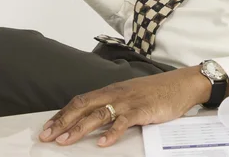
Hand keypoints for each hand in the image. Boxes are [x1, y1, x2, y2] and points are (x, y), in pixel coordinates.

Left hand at [38, 66, 211, 146]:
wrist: (181, 84)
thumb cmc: (156, 92)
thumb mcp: (130, 96)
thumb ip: (113, 106)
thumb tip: (93, 120)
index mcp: (111, 90)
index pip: (81, 101)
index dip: (62, 114)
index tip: (47, 127)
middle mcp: (116, 94)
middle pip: (83, 105)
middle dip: (63, 121)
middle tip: (47, 135)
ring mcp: (128, 101)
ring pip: (99, 114)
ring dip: (80, 128)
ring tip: (66, 141)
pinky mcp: (142, 109)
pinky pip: (123, 121)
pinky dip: (111, 133)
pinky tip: (102, 143)